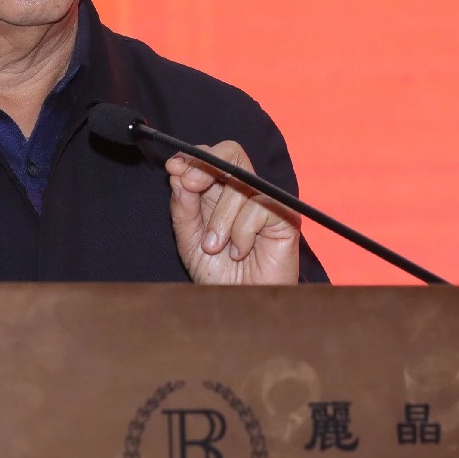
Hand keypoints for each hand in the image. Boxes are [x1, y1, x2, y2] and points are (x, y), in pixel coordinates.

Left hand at [167, 141, 301, 284]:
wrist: (240, 305)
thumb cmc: (218, 274)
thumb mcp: (189, 240)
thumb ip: (183, 207)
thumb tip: (178, 173)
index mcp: (218, 192)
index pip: (209, 156)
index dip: (191, 157)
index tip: (174, 167)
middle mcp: (242, 191)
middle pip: (231, 152)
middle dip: (206, 166)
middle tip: (191, 185)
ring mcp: (265, 201)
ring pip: (239, 184)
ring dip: (219, 219)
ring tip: (215, 247)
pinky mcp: (284, 216)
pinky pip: (258, 208)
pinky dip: (242, 233)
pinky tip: (241, 252)